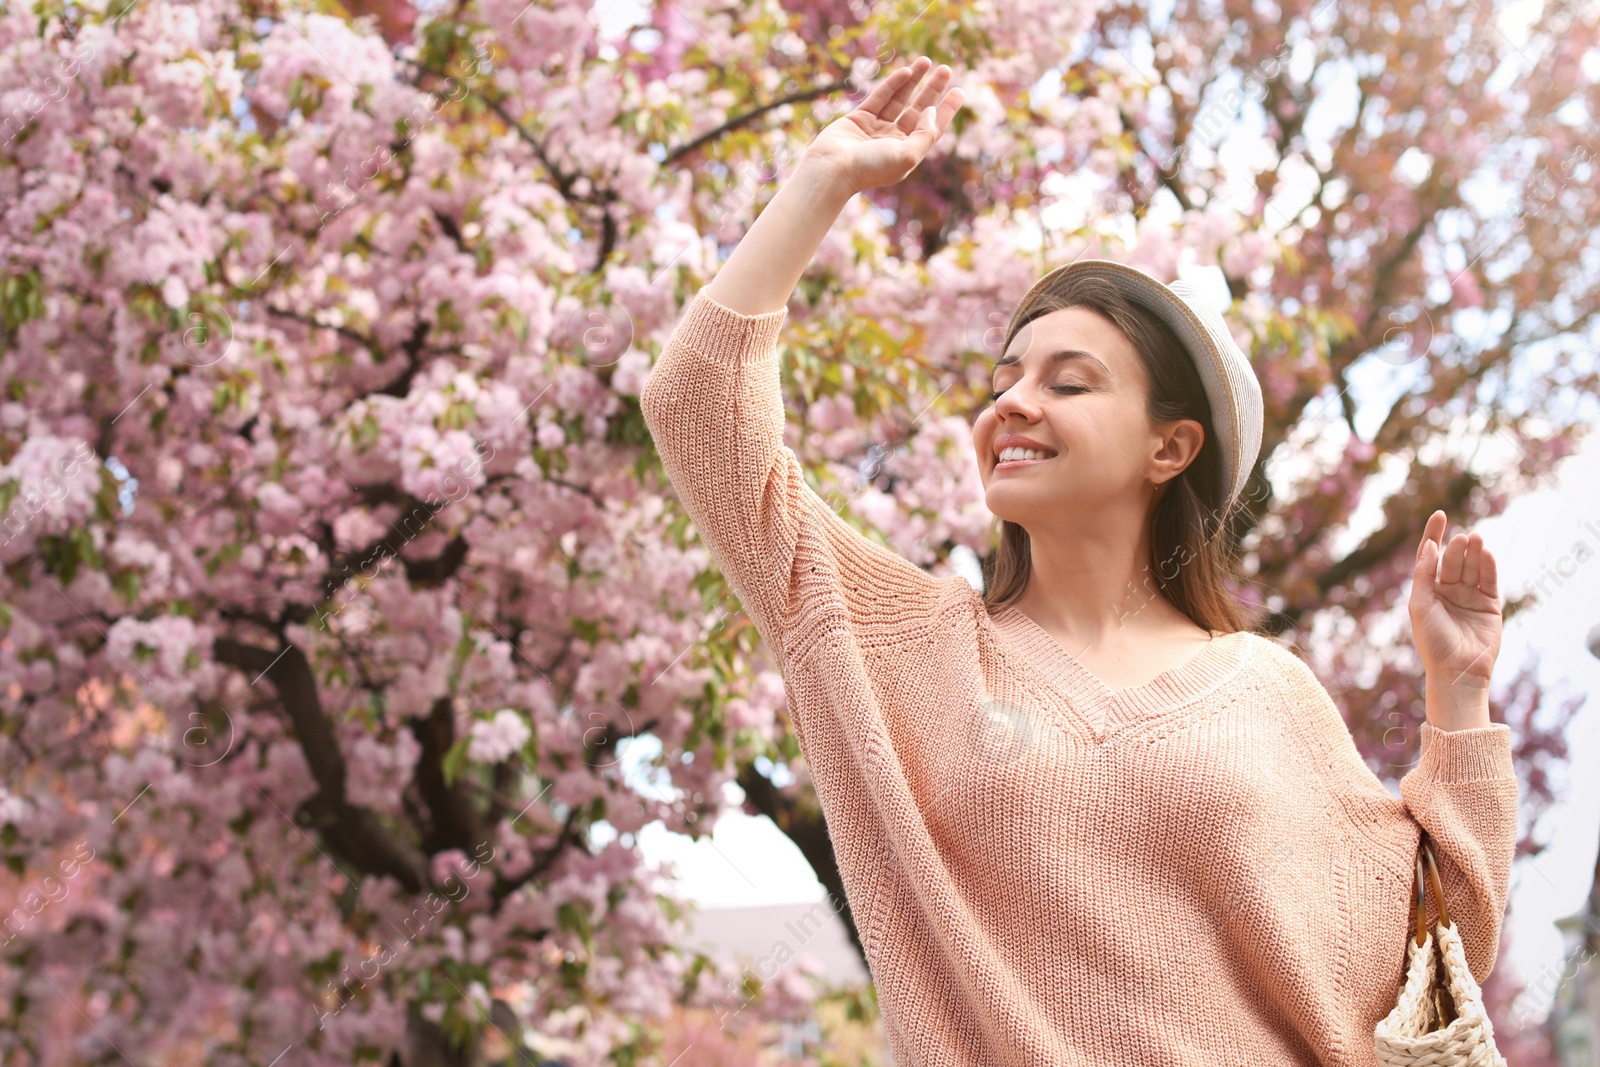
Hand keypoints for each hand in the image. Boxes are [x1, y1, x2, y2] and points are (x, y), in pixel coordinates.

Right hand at [800, 55, 964, 193]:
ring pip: (899, 100)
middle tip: (946, 70)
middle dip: (932, 90)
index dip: (947, 109)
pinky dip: (893, 84)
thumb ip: (925, 134)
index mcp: (907, 153)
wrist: (833, 169)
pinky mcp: (859, 118)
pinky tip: (907, 71)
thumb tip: (931, 111)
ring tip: (927, 61)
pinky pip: (880, 97)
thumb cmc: (871, 168)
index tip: (959, 91)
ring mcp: (875, 129)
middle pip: (918, 111)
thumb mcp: (908, 155)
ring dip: (914, 81)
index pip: (932, 128)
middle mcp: (893, 141)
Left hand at [1408, 509, 1501, 693]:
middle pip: (1452, 560)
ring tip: (1476, 540)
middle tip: (1463, 539)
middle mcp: (1448, 590)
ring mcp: (1469, 596)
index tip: (1440, 514)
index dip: (1434, 534)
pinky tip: (1487, 554)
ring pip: (1471, 567)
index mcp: (1427, 590)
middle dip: (1456, 549)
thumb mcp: (1420, 605)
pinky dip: (1488, 566)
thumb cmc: (1433, 641)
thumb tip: (1430, 545)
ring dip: (1473, 553)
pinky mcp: (1489, 604)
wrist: (1457, 670)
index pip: (1429, 556)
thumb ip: (1424, 575)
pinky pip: (1489, 580)